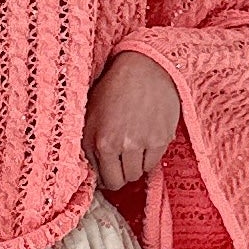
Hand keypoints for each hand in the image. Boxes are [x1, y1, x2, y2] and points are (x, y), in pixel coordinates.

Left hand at [82, 49, 180, 190]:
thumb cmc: (115, 87)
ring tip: (135, 147)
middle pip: (119, 182)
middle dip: (121, 175)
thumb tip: (93, 170)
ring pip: (137, 174)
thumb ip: (89, 143)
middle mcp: (113, 144)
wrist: (144, 67)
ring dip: (136, 166)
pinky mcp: (159, 140)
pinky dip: (150, 157)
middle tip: (124, 163)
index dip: (106, 176)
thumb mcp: (91, 114)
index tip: (111, 170)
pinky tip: (147, 140)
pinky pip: (153, 164)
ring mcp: (137, 144)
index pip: (100, 178)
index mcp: (93, 139)